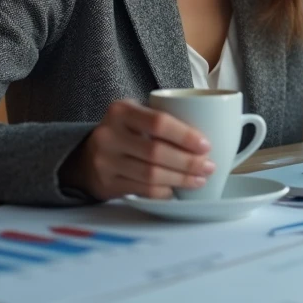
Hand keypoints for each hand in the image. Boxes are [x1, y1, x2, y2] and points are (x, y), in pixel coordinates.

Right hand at [59, 100, 216, 198]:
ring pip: (151, 175)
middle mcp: (110, 135)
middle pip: (156, 152)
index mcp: (121, 110)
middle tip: (208, 166)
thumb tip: (216, 127)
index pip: (158, 122)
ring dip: (180, 179)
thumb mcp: (137, 115)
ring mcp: (106, 161)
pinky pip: (142, 191)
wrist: (86, 156)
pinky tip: (177, 191)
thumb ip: (164, 117)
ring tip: (199, 179)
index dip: (184, 135)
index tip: (206, 145)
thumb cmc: (126, 132)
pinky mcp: (107, 184)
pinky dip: (164, 192)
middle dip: (187, 162)